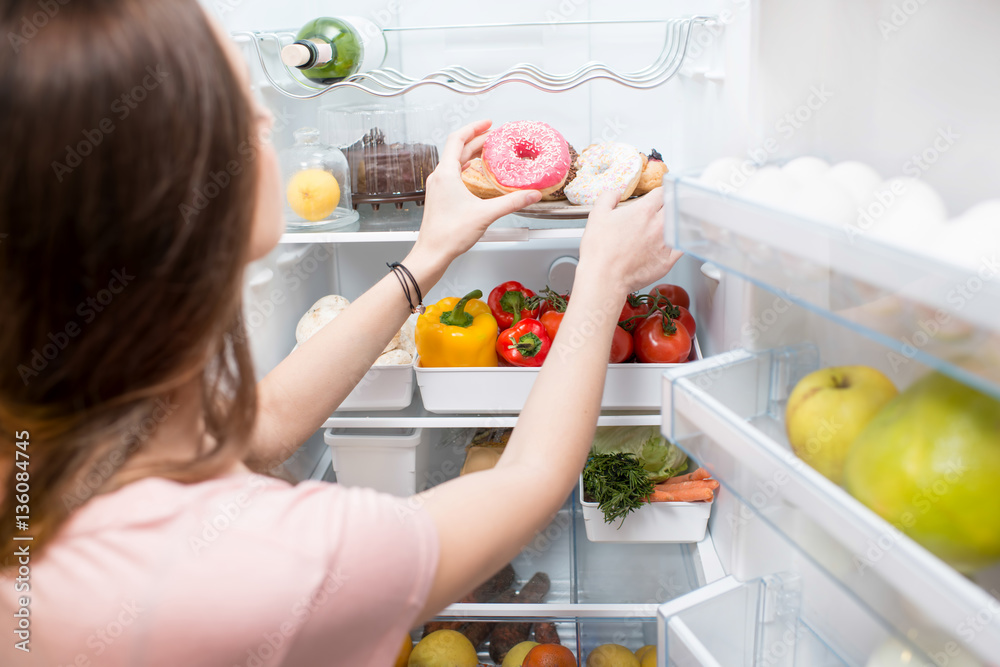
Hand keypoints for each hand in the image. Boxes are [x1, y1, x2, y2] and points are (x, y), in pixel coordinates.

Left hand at [409, 121, 541, 271]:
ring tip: (487, 151)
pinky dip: (465, 167)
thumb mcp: (486, 215)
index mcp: (446, 174)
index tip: (488, 124)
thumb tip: (531, 194)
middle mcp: (439, 177)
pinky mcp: (439, 197)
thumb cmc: (449, 234)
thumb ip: (511, 202)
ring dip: (470, 153)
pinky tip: (474, 174)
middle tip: (494, 137)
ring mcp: (437, 187)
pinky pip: (452, 174)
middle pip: (457, 149)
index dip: (474, 128)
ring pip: (454, 161)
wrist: (432, 253)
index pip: (457, 139)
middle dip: (476, 140)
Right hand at [578, 188, 682, 295]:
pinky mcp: (668, 260)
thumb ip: (608, 197)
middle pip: (674, 207)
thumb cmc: (600, 250)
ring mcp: (665, 243)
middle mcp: (658, 225)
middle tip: (663, 210)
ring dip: (675, 223)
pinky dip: (679, 241)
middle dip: (670, 205)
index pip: (662, 192)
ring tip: (667, 226)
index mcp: (644, 210)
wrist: (604, 277)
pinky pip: (681, 247)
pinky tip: (673, 241)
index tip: (657, 196)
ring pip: (679, 226)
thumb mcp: (597, 215)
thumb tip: (615, 193)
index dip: (660, 193)